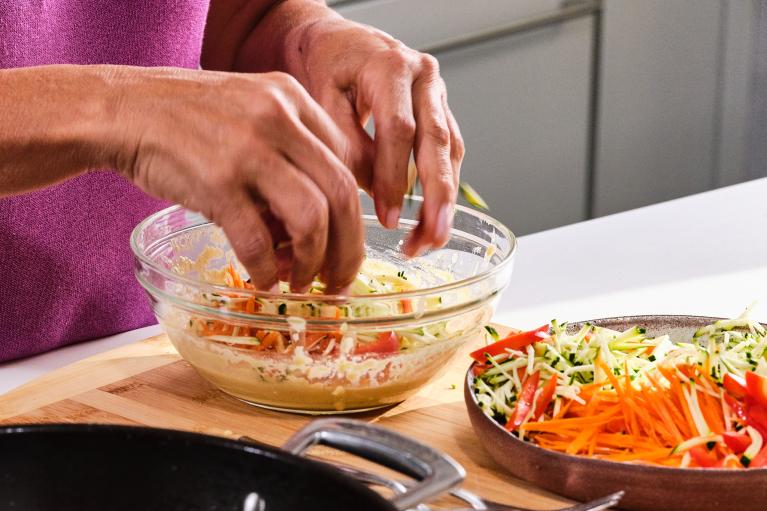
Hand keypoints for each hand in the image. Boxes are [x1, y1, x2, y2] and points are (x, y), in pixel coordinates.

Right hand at [113, 67, 363, 292]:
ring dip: (313, 262)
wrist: (122, 110)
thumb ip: (290, 150)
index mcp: (292, 98)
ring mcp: (248, 150)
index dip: (358, 210)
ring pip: (311, 219)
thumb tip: (319, 218)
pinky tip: (263, 282)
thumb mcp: (251, 110)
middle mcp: (278, 119)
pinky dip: (265, 270)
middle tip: (341, 280)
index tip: (351, 240)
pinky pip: (257, 240)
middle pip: (342, 194)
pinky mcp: (216, 182)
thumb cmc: (187, 118)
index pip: (349, 161)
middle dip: (349, 248)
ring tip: (302, 283)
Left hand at [286, 18, 464, 256]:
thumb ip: (346, 143)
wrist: (342, 43)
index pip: (400, 129)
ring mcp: (437, 92)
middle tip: (432, 236)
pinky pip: (450, 150)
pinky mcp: (441, 109)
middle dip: (438, 196)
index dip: (395, 176)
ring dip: (445, 198)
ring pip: (451, 150)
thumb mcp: (322, 98)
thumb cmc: (329, 66)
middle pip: (437, 142)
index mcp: (390, 66)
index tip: (388, 216)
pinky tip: (434, 215)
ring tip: (433, 237)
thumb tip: (370, 192)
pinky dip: (444, 184)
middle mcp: (423, 77)